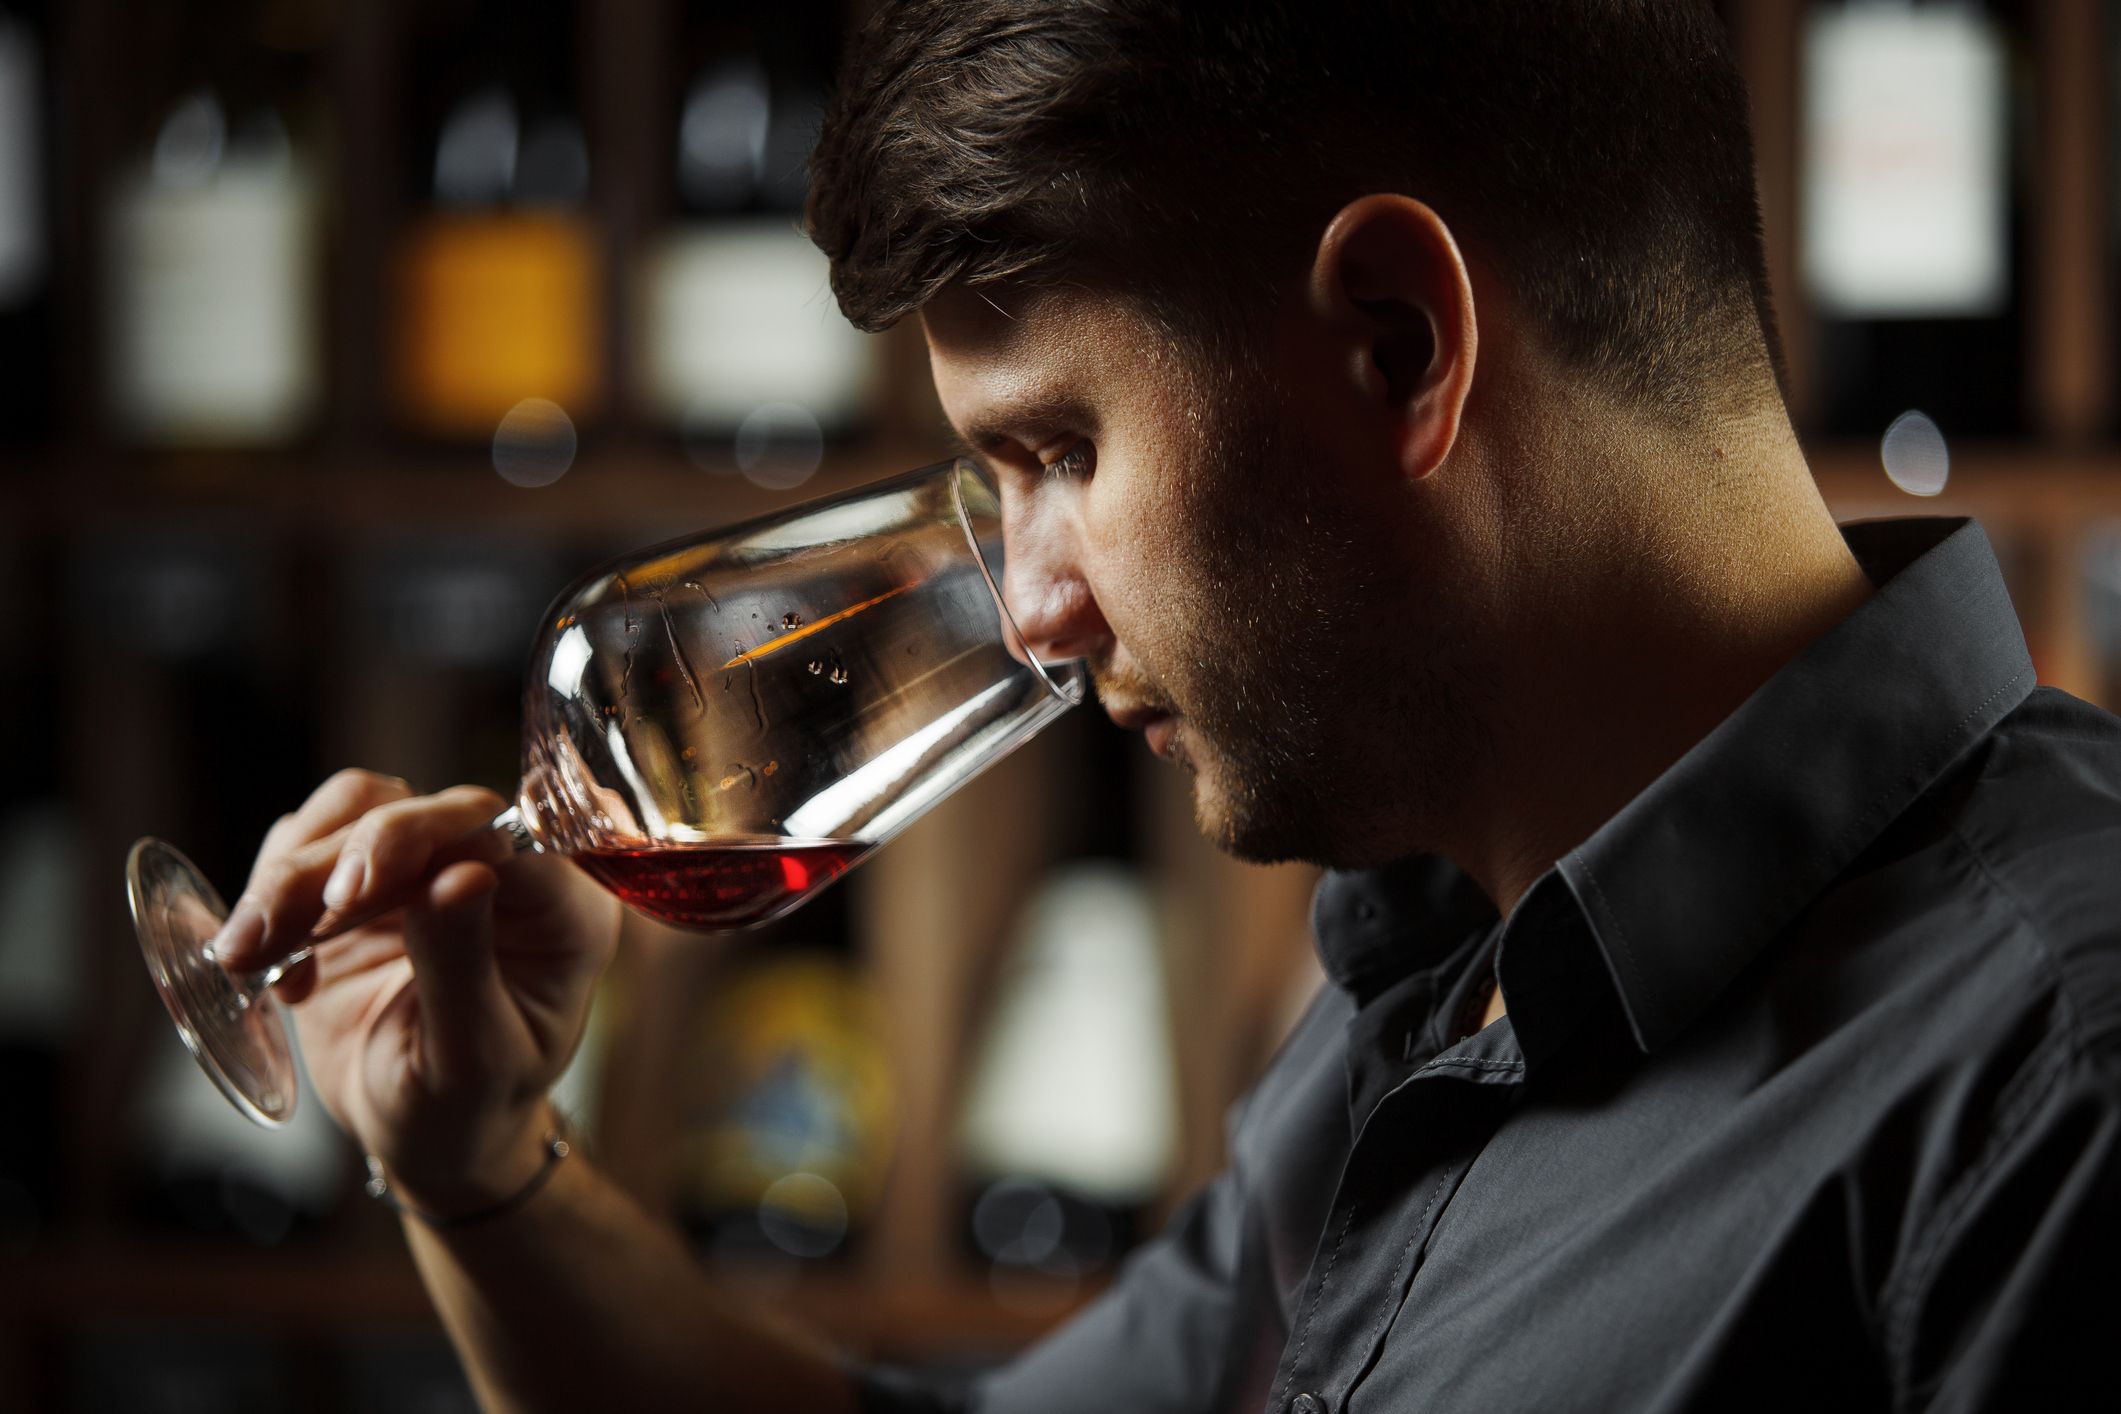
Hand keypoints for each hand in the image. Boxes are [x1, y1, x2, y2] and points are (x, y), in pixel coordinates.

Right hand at [211, 769, 621, 1215]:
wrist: (430, 1140)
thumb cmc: (471, 1112)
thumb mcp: (472, 1061)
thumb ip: (464, 966)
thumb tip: (461, 873)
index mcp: (563, 911)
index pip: (498, 833)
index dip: (418, 843)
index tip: (346, 895)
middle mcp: (503, 871)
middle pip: (418, 810)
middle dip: (333, 862)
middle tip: (271, 930)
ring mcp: (431, 868)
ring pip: (357, 809)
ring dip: (290, 870)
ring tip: (249, 950)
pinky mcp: (366, 883)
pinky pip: (310, 844)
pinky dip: (273, 895)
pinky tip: (274, 971)